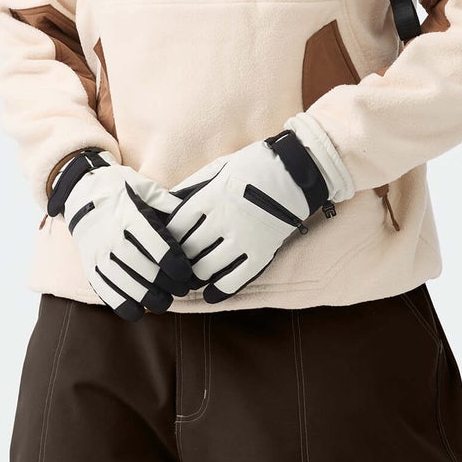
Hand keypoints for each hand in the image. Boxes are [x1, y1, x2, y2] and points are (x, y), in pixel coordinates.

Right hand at [48, 150, 194, 319]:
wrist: (79, 192)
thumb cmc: (119, 189)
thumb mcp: (143, 186)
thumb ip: (167, 203)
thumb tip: (193, 215)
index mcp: (128, 214)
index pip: (153, 242)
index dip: (172, 262)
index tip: (186, 274)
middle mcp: (110, 234)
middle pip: (138, 265)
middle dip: (162, 283)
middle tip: (180, 291)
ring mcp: (96, 250)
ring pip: (120, 280)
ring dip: (144, 296)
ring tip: (163, 304)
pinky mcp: (88, 263)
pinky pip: (102, 288)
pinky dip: (119, 302)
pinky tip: (137, 311)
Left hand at [163, 114, 354, 303]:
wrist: (296, 172)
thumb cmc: (253, 167)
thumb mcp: (218, 169)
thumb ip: (192, 189)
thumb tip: (165, 207)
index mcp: (208, 197)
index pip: (175, 227)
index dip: (168, 239)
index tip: (167, 243)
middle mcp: (222, 220)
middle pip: (187, 251)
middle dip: (179, 259)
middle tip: (177, 264)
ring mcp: (242, 238)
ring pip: (206, 268)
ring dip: (196, 274)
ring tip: (194, 274)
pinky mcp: (261, 253)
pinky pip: (234, 281)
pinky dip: (218, 291)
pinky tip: (209, 295)